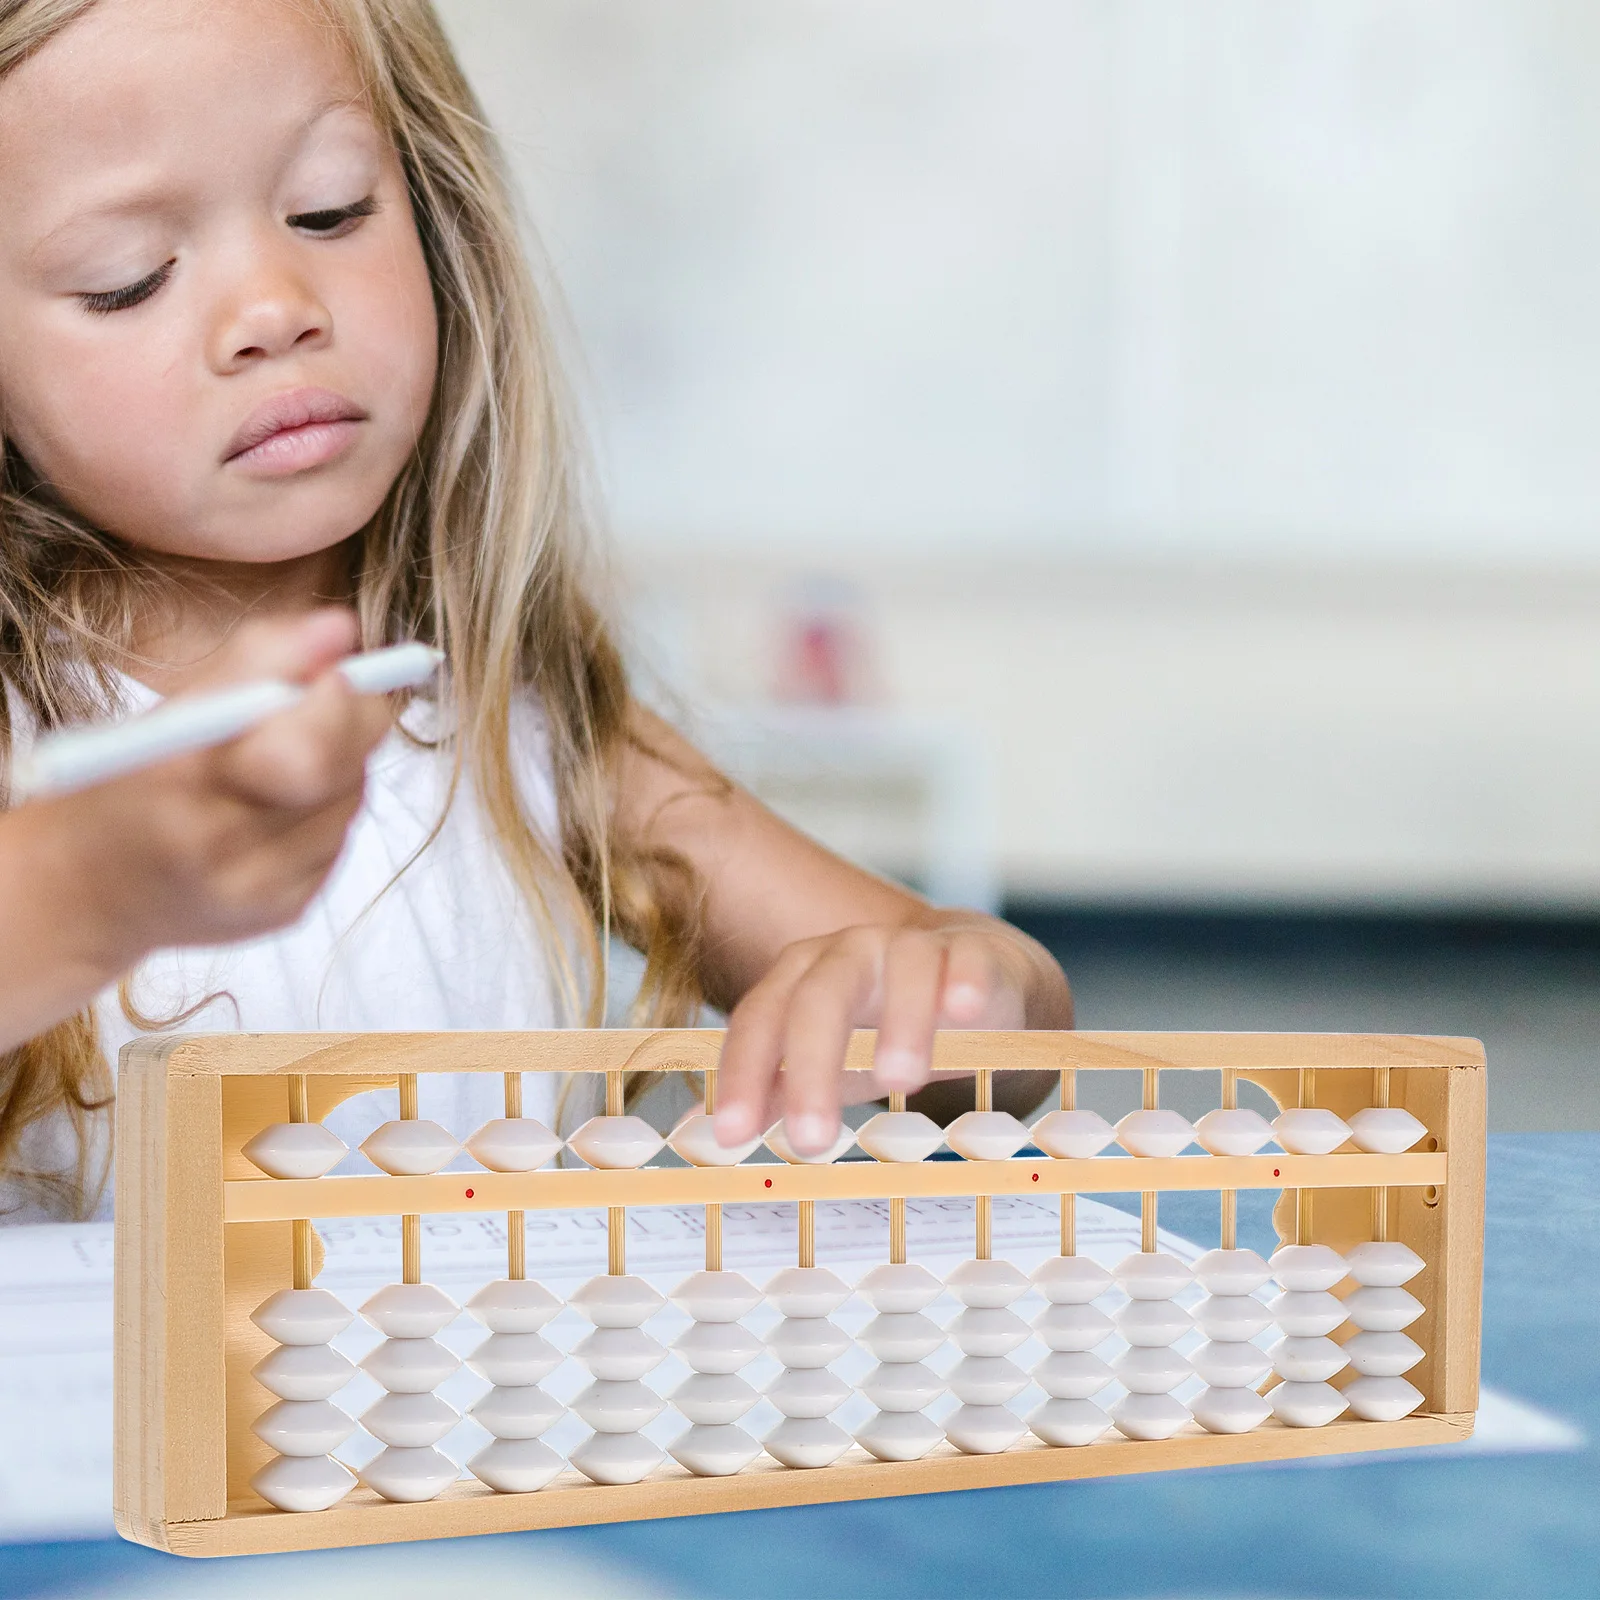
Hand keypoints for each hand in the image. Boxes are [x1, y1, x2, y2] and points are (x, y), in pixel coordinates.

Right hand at [34, 608, 390, 969]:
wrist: (87, 891)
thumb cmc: (131, 782)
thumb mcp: (172, 711)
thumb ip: (258, 660)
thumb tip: (341, 628)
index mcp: (179, 779)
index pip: (300, 745)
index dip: (334, 701)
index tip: (334, 669)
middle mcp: (218, 844)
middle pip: (338, 771)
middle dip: (345, 723)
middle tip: (326, 696)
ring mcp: (256, 888)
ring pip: (349, 799)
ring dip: (337, 765)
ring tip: (283, 755)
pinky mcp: (285, 910)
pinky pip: (339, 838)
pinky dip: (324, 810)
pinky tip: (280, 805)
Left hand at [712, 919, 1037, 1156]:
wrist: (973, 979)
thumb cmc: (889, 1025)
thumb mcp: (835, 1063)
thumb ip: (780, 1088)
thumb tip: (710, 1132)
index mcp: (801, 978)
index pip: (760, 1019)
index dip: (743, 1074)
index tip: (732, 1135)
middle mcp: (848, 954)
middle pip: (818, 997)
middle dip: (810, 1068)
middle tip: (811, 1139)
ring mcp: (911, 947)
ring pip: (898, 969)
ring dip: (899, 1022)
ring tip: (901, 1081)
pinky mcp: (972, 951)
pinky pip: (967, 959)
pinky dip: (964, 980)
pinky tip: (965, 1010)